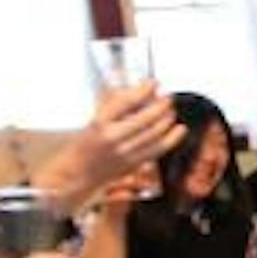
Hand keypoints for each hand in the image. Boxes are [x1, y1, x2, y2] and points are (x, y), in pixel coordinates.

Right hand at [33, 83, 183, 212]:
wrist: (77, 174)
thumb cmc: (83, 145)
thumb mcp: (94, 120)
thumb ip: (114, 106)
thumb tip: (136, 89)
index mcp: (100, 123)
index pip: (126, 101)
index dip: (144, 90)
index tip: (153, 83)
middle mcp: (113, 138)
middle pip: (145, 118)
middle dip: (161, 104)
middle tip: (167, 97)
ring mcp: (124, 153)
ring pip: (154, 133)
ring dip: (167, 119)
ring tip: (171, 110)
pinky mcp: (133, 164)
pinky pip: (158, 149)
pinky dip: (172, 138)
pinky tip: (179, 129)